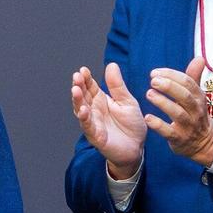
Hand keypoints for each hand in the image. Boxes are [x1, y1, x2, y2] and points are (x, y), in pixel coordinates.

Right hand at [72, 62, 144, 178]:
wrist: (137, 148)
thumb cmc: (131, 125)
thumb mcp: (127, 101)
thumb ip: (118, 86)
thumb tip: (111, 65)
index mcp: (100, 100)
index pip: (90, 86)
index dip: (86, 78)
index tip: (83, 70)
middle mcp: (93, 110)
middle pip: (82, 96)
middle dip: (78, 86)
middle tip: (76, 76)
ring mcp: (93, 122)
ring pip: (81, 109)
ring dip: (77, 100)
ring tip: (75, 90)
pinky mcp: (95, 135)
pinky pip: (87, 126)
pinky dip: (84, 118)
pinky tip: (83, 110)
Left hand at [146, 56, 212, 167]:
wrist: (203, 143)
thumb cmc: (195, 113)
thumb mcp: (196, 96)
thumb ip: (193, 77)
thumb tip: (199, 58)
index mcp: (198, 98)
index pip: (188, 83)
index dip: (172, 76)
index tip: (155, 72)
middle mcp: (195, 111)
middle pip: (185, 96)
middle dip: (169, 87)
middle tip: (153, 80)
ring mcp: (188, 125)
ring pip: (177, 113)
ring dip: (163, 103)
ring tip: (149, 94)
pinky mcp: (180, 139)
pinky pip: (169, 132)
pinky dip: (158, 125)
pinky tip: (147, 118)